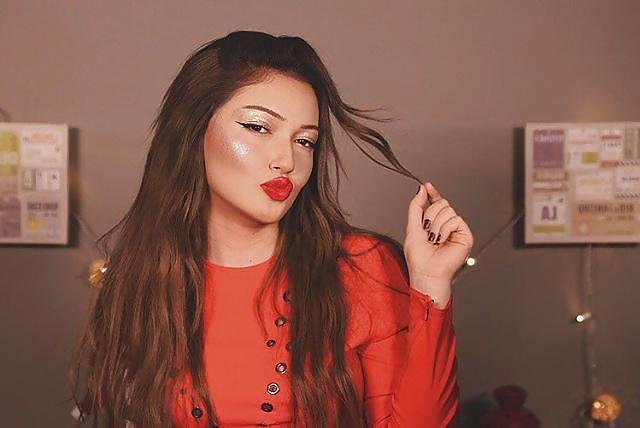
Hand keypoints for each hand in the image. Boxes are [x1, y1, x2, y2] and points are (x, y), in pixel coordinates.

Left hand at [403, 182, 473, 306]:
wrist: (427, 272)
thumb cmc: (419, 257)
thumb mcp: (412, 227)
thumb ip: (416, 207)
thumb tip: (422, 189)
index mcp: (434, 223)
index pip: (436, 203)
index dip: (432, 193)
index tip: (427, 186)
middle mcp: (447, 225)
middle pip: (441, 203)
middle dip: (430, 215)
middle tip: (427, 232)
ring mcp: (457, 230)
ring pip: (448, 210)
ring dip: (435, 225)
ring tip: (433, 240)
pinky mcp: (465, 235)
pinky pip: (455, 219)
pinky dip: (445, 229)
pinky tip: (441, 241)